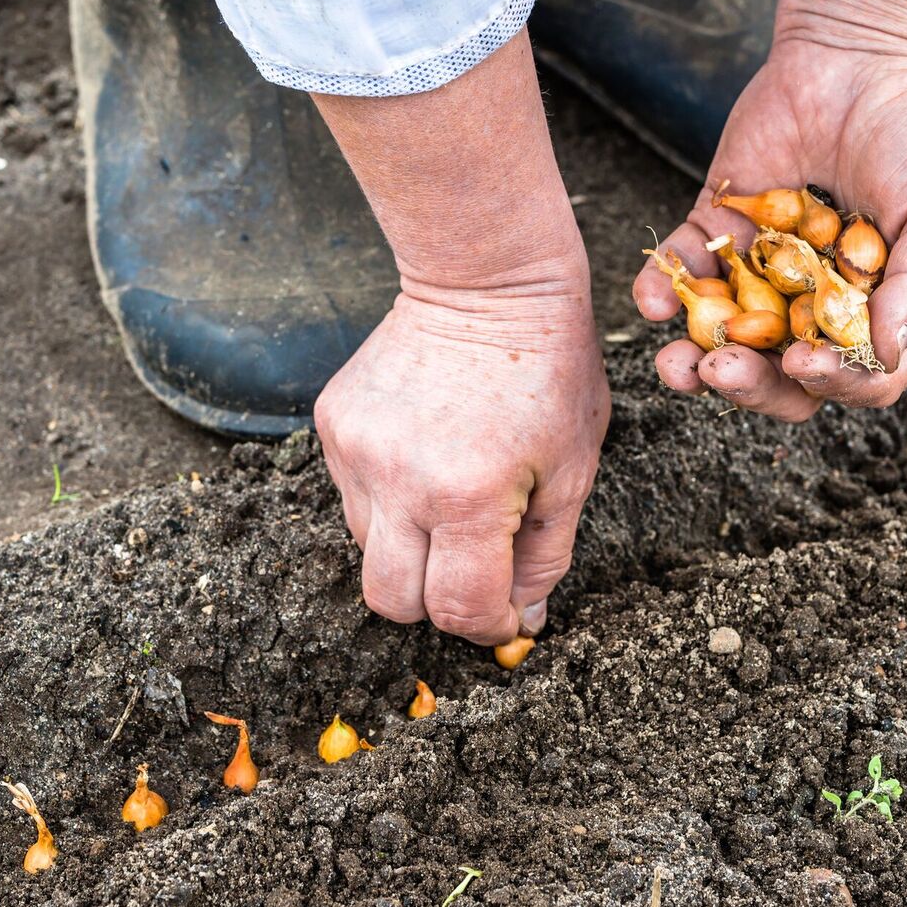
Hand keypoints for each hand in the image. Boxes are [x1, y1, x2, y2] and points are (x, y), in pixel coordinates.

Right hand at [315, 281, 609, 644]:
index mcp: (469, 496)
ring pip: (369, 550)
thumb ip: (545, 557)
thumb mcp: (573, 470)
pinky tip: (425, 455)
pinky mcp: (332, 425)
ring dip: (412, 547)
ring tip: (453, 492)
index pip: (458, 609)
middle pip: (391, 602)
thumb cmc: (548, 370)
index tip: (504, 613)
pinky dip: (389, 499)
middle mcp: (400, 480)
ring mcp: (356, 450)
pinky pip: (353, 497)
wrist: (485, 280)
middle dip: (435, 604)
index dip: (486, 626)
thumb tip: (520, 620)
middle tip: (473, 571)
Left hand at [635, 0, 906, 419]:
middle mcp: (812, 304)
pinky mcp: (716, 229)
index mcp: (872, 313)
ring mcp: (759, 271)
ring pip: (720, 337)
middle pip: (776, 374)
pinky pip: (681, 272)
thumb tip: (885, 347)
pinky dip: (659, 290)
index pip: (851, 377)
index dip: (828, 383)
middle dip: (747, 384)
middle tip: (723, 371)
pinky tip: (651, 300)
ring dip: (692, 360)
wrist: (868, 55)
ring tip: (677, 364)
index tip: (804, 365)